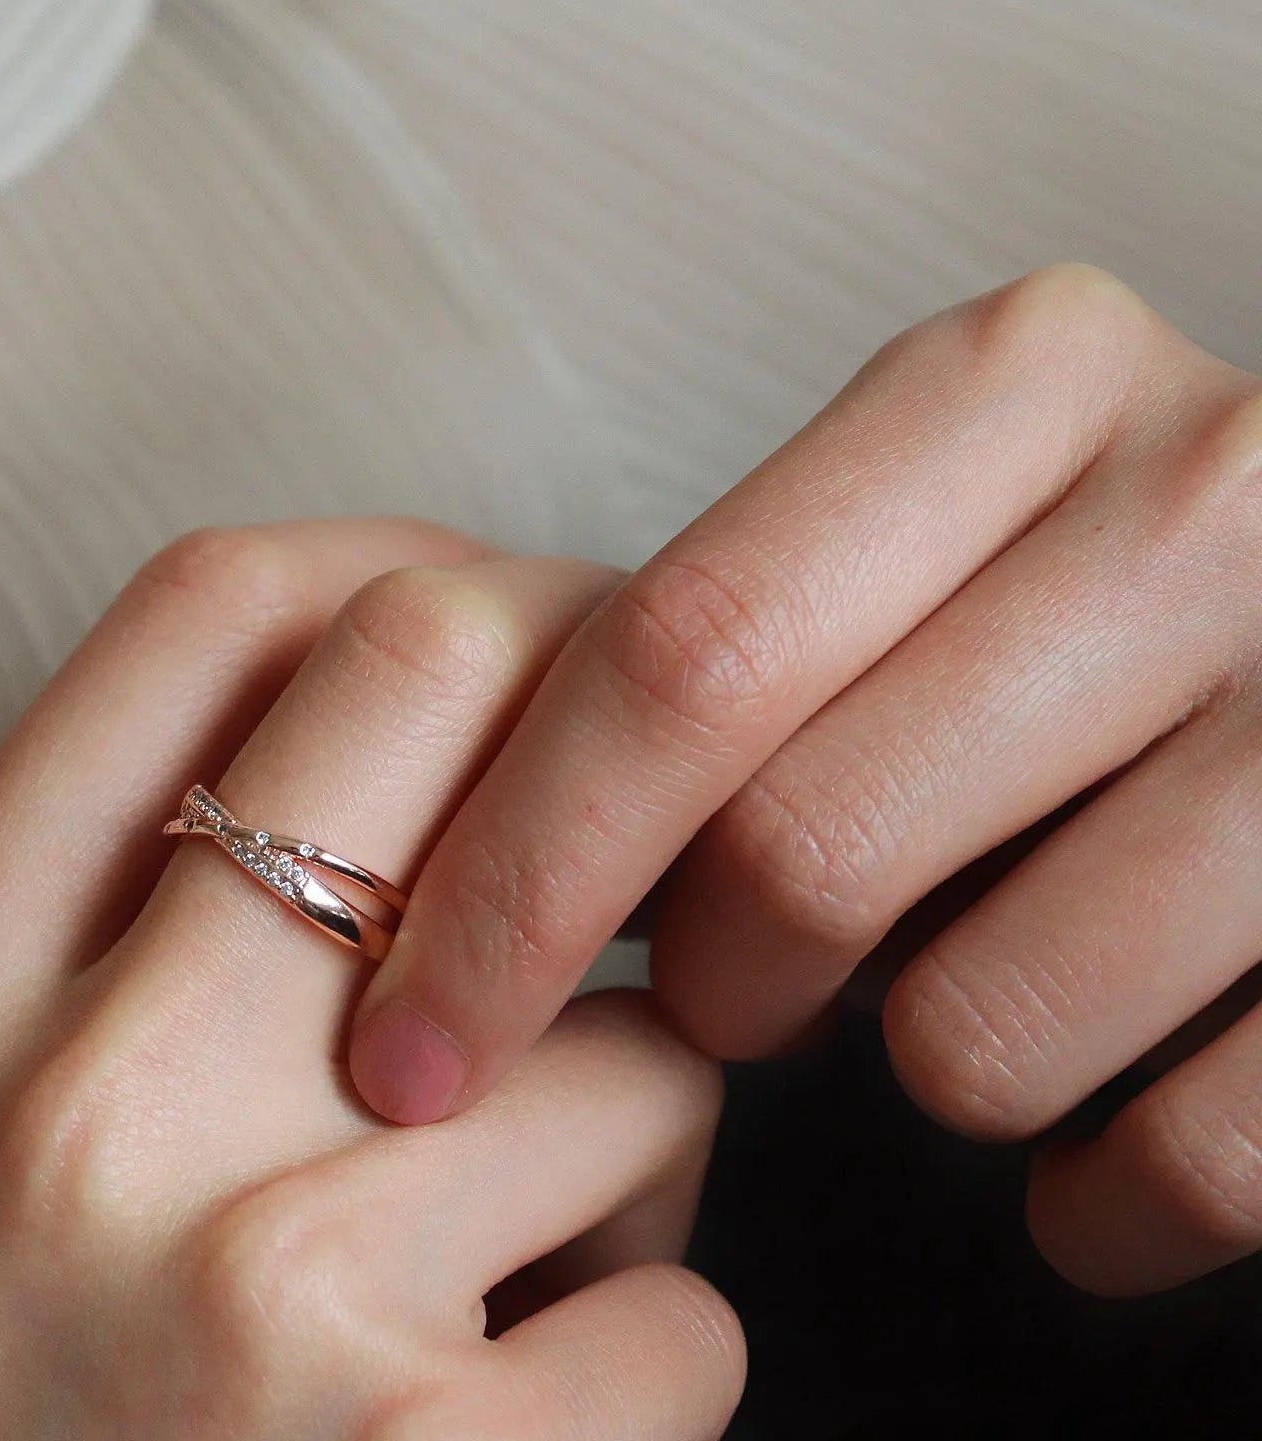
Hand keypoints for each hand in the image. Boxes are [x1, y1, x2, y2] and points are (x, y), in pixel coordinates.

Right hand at [0, 519, 741, 1439]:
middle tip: (659, 828)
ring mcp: (252, 1277)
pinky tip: (536, 1422)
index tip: (519, 633)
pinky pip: (690, 1301)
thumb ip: (125, 933)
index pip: (212, 605)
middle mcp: (74, 1095)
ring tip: (546, 1247)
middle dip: (602, 740)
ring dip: (647, 1126)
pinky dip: (655, 1344)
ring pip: (642, 1030)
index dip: (414, 569)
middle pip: (440, 674)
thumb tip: (439, 762)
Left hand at [351, 264, 1261, 1296]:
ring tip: (940, 1011)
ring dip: (911, 1068)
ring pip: (976, 1030)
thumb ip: (724, 648)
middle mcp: (1203, 497)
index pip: (685, 653)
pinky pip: (1190, 1159)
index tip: (407, 1046)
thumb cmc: (1075, 610)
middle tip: (734, 993)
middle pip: (802, 846)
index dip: (514, 876)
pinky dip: (1090, 1208)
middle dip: (716, 984)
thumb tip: (483, 868)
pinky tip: (1080, 1162)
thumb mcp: (913, 543)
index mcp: (1020, 382)